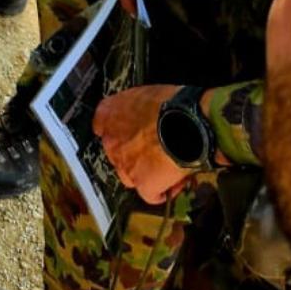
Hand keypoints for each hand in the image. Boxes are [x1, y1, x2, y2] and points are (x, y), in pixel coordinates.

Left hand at [92, 85, 193, 204]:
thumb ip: (138, 108)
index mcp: (109, 112)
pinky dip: (160, 193)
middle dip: (134, 155)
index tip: (133, 135)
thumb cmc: (174, 103)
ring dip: (145, 174)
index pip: (102, 125)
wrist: (188, 123)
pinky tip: (171, 188)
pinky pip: (149, 194)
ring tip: (168, 170)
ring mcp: (124, 163)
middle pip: (117, 153)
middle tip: (156, 153)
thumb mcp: (148, 95)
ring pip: (129, 175)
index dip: (121, 133)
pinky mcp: (141, 182)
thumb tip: (149, 115)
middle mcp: (111, 138)